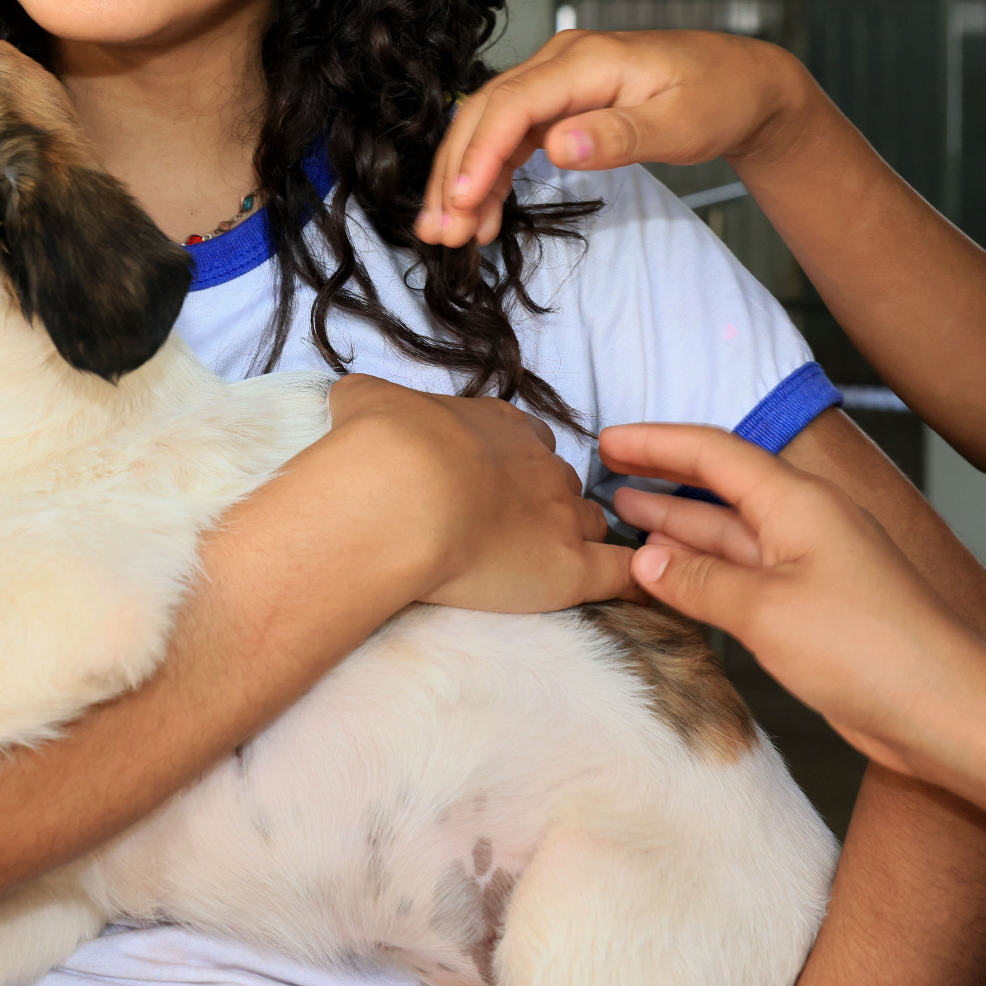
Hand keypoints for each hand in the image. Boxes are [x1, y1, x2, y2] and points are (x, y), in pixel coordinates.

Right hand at [325, 374, 631, 611]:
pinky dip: (629, 577)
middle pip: (560, 482)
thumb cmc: (380, 444)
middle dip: (543, 503)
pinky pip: (622, 572)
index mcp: (500, 426)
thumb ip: (369, 398)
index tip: (489, 484)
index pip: (526, 441)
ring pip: (590, 522)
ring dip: (576, 538)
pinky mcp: (574, 568)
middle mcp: (541, 465)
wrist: (401, 493)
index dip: (513, 464)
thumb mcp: (364, 399)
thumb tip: (355, 400)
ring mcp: (563, 516)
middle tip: (507, 530)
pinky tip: (631, 588)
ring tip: (548, 565)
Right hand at [419, 29, 811, 246]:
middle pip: (484, 113)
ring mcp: (556, 80)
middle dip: (454, 172)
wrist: (744, 82)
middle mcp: (560, 62)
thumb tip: (558, 148)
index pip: (512, 106)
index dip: (480, 155)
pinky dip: (490, 175)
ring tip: (447, 234)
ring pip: (488, 126)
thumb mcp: (681, 125)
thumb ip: (619, 136)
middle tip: (436, 232)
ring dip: (464, 178)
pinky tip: (482, 214)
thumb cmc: (720, 99)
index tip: (460, 204)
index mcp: (586, 61)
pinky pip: (510, 136)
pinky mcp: (558, 102)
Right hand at [605, 423, 985, 776]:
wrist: (945, 708)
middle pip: (721, 488)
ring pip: (730, 535)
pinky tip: (671, 577)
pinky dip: (705, 571)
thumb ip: (700, 582)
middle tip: (604, 475)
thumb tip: (648, 562)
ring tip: (623, 516)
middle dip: (663, 480)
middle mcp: (804, 523)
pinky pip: (746, 575)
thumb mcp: (766, 611)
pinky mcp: (813, 608)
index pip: (714, 452)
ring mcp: (810, 566)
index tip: (608, 440)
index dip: (656, 442)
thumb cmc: (869, 649)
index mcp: (797, 502)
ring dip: (679, 527)